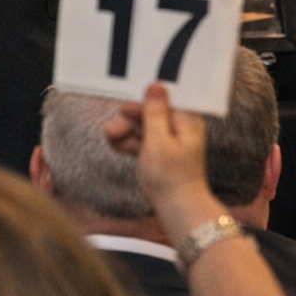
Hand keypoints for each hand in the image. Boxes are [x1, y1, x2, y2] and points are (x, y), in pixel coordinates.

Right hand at [106, 83, 208, 212]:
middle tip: (111, 130)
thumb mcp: (158, 140)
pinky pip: (143, 143)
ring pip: (144, 129)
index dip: (141, 102)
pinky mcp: (161, 155)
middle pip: (150, 114)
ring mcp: (171, 143)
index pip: (163, 100)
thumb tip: (156, 85)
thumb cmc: (170, 177)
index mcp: (186, 121)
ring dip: (126, 132)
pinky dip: (130, 143)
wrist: (178, 211)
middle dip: (129, 120)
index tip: (123, 108)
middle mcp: (180, 128)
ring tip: (110, 138)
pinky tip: (114, 144)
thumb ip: (154, 112)